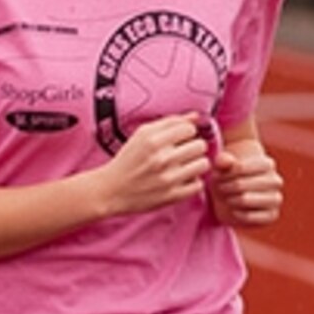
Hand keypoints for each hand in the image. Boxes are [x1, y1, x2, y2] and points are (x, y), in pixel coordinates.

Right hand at [97, 115, 223, 219]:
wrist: (110, 190)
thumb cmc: (127, 160)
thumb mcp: (142, 135)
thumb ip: (169, 122)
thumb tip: (197, 116)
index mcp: (153, 141)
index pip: (190, 129)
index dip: (185, 133)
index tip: (177, 140)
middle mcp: (161, 159)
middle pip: (200, 145)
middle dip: (192, 148)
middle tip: (181, 154)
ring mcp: (167, 179)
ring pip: (203, 164)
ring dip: (195, 165)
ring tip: (183, 167)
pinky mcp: (171, 196)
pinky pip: (198, 185)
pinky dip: (191, 183)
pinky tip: (180, 181)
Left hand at [206, 137, 282, 230]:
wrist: (232, 200)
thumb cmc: (228, 180)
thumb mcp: (222, 168)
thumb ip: (222, 161)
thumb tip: (227, 160)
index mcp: (267, 164)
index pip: (241, 167)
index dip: (224, 173)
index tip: (216, 176)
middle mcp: (275, 181)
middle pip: (241, 184)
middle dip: (225, 187)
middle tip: (220, 188)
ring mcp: (275, 199)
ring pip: (245, 199)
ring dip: (230, 200)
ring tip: (227, 198)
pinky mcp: (272, 215)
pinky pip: (250, 216)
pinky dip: (237, 214)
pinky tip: (233, 210)